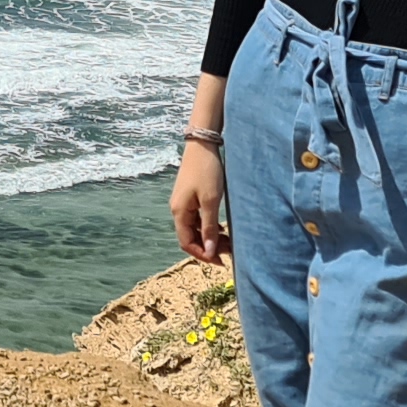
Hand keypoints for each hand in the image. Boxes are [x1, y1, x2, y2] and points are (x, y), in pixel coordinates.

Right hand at [171, 139, 228, 264]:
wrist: (202, 145)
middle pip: (190, 237)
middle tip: (228, 252)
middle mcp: (178, 210)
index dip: (202, 255)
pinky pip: (197, 219)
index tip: (220, 261)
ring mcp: (183, 204)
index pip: (186, 243)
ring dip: (209, 238)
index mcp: (179, 212)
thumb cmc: (206, 172)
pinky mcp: (190, 198)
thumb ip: (209, 227)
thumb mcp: (210, 200)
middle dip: (207, 247)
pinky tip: (221, 229)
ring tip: (228, 242)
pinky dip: (209, 227)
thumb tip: (209, 251)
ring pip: (195, 229)